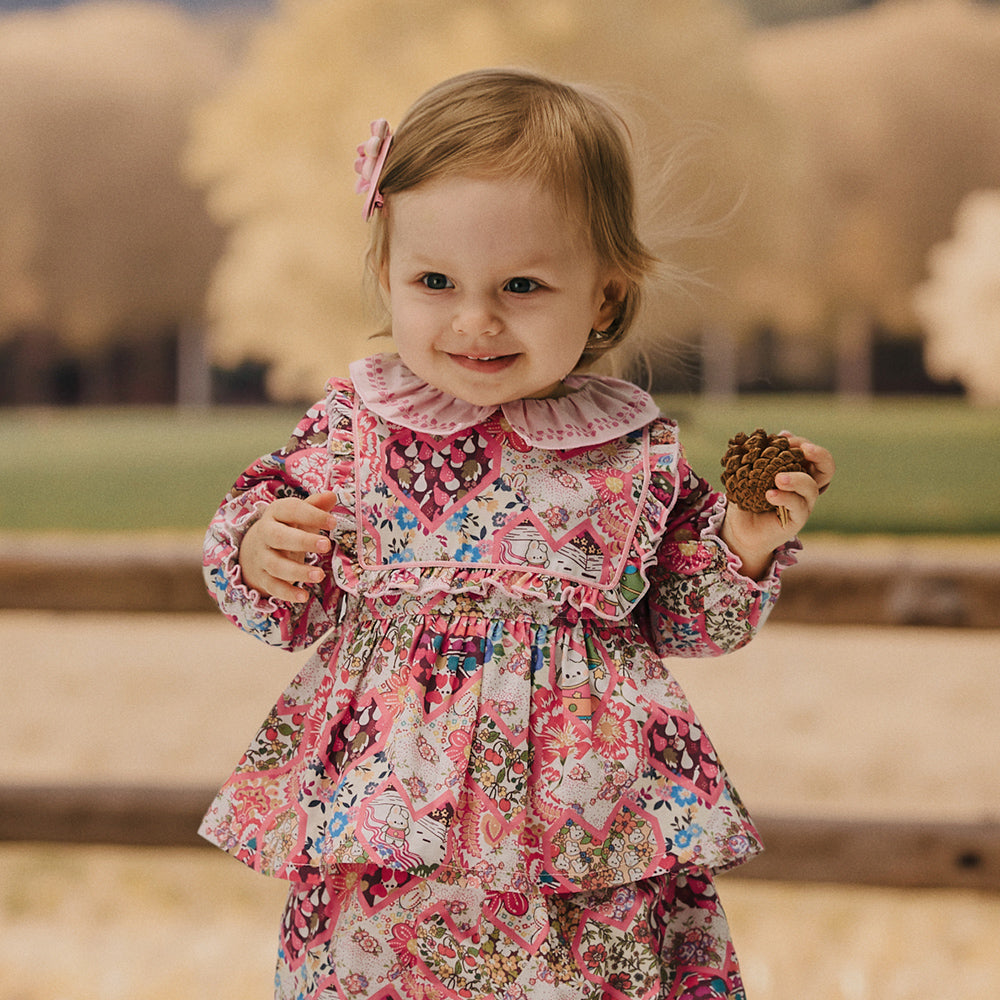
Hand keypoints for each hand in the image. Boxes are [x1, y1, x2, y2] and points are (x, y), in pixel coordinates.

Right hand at [239, 491, 342, 601]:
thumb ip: (315, 506)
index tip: (333, 522)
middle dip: (303, 541)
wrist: (253, 549)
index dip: (312, 514)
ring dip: (298, 571)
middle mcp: (265, 534)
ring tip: (320, 575)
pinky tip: (304, 596)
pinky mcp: (262, 577)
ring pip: (276, 565)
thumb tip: (332, 495)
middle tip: (326, 545)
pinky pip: (273, 586)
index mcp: (276, 514)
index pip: (291, 510)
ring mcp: (262, 557)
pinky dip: (287, 593)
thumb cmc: (285, 528)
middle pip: (279, 537)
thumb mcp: (297, 515)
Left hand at [721, 433, 834, 578]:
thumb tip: (764, 438)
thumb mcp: (749, 474)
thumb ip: (759, 457)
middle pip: (827, 468)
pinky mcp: (796, 520)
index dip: (803, 443)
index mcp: (797, 472)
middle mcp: (804, 488)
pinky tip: (770, 494)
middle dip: (819, 454)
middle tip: (802, 449)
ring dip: (796, 479)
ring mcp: (803, 504)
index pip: (812, 454)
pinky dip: (785, 497)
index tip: (783, 437)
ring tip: (778, 478)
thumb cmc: (746, 499)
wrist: (739, 530)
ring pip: (812, 488)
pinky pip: (797, 507)